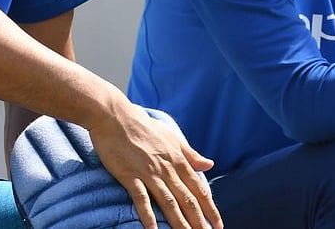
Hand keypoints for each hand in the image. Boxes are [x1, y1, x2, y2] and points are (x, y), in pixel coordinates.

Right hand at [88, 103, 221, 228]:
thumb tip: (210, 164)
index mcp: (178, 160)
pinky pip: (141, 199)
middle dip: (199, 221)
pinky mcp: (130, 175)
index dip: (210, 208)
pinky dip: (148, 216)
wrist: (116, 116)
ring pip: (169, 202)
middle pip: (187, 200)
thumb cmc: (144, 126)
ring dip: (180, 223)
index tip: (218, 224)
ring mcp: (149, 172)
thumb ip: (190, 154)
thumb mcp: (171, 137)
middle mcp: (167, 168)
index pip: (198, 189)